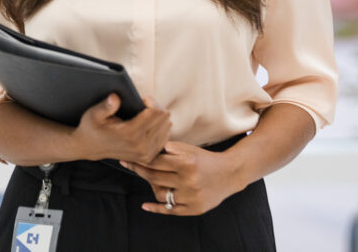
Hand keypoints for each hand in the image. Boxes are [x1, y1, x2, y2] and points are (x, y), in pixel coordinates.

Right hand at [70, 94, 170, 163]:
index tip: (142, 98)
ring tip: (146, 114)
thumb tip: (116, 97)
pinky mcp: (149, 157)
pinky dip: (160, 128)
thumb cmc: (92, 128)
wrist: (90, 148)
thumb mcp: (93, 114)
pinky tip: (150, 124)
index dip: (150, 101)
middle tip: (144, 104)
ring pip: (167, 128)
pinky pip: (165, 138)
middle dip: (156, 107)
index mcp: (130, 134)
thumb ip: (106, 106)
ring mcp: (146, 153)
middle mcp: (141, 146)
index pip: (155, 112)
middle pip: (163, 119)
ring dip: (159, 118)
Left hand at [120, 141, 240, 215]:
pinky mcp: (194, 209)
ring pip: (160, 194)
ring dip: (151, 186)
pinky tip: (145, 205)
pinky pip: (170, 210)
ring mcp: (191, 196)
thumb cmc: (205, 159)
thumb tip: (147, 146)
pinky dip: (156, 208)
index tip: (128, 157)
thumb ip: (169, 148)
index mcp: (186, 163)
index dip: (140, 159)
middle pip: (154, 178)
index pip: (155, 162)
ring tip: (148, 179)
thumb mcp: (189, 149)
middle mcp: (188, 181)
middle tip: (128, 164)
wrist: (229, 174)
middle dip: (139, 170)